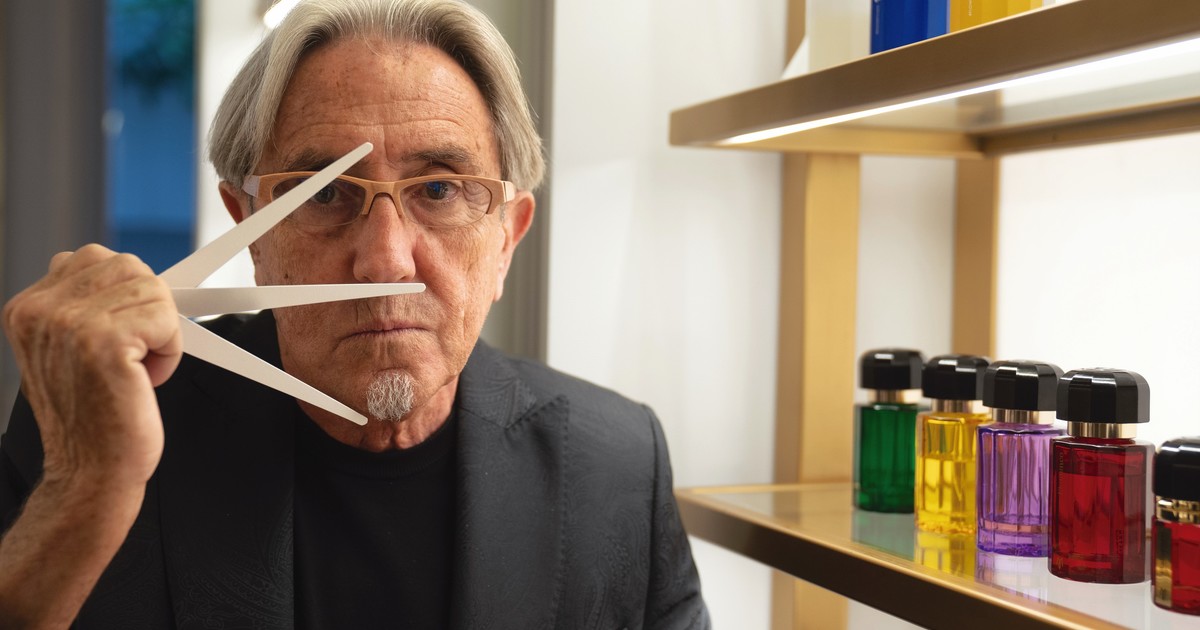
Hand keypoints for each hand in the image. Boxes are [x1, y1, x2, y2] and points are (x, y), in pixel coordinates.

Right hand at [2, 244, 181, 489]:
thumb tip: (128, 271)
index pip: (93, 257)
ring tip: (136, 371)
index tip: (127, 332)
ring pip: (153, 290)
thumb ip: (83, 306)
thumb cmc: (94, 416)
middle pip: (129, 266)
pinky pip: (167, 318)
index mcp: (28, 308)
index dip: (126, 293)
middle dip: (148, 309)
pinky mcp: (104, 342)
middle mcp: (41, 310)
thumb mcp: (71, 350)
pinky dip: (171, 350)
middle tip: (134, 357)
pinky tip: (146, 378)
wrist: (90, 473)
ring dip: (161, 332)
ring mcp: (69, 323)